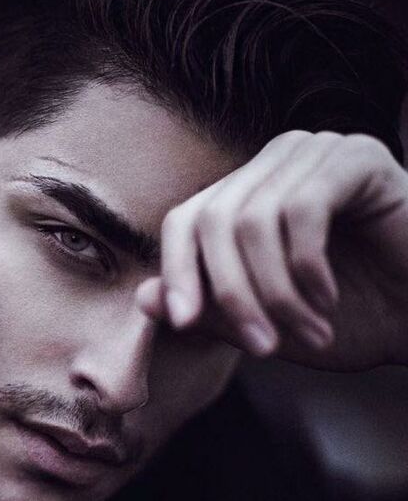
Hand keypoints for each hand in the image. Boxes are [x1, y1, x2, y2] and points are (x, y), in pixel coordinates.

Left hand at [137, 130, 407, 370]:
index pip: (185, 220)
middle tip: (262, 348)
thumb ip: (209, 310)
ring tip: (309, 332)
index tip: (184, 324)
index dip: (176, 270)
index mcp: (248, 195)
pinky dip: (307, 269)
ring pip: (254, 220)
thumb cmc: (352, 317)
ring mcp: (315, 153)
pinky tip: (329, 299)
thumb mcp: (267, 324)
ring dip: (276, 294)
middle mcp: (274, 164)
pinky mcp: (357, 158)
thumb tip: (143, 297)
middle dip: (230, 294)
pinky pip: (302, 211)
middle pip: (213, 220)